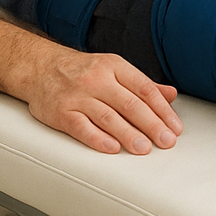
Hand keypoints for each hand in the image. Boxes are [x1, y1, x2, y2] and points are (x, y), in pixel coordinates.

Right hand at [22, 46, 183, 154]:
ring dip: (129, 134)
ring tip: (145, 148)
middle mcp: (97, 79)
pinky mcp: (61, 112)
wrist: (40, 67)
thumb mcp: (114, 69)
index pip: (144, 89)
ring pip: (108, 117)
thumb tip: (171, 95)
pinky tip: (113, 148)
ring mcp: (78, 96)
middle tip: (166, 141)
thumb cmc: (83, 71)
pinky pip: (81, 127)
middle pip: (130, 104)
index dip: (162, 110)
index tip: (175, 127)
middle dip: (151, 124)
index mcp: (114, 66)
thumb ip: (142, 84)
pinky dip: (98, 139)